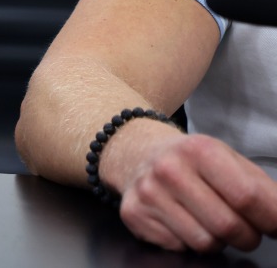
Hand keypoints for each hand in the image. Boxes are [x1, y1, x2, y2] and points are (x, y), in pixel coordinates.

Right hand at [106, 124, 276, 252]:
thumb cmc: (193, 162)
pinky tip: (182, 221)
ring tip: (209, 221)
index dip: (270, 219)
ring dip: (217, 240)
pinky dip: (188, 241)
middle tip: (243, 228)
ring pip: (205, 243)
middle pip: (228, 226)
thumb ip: (260, 188)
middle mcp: (169, 169)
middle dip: (246, 236)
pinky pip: (179, 247)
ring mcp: (149, 192)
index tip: (275, 226)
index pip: (247, 197)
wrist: (137, 152)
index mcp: (200, 150)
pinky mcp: (134, 213)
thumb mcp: (228, 159)